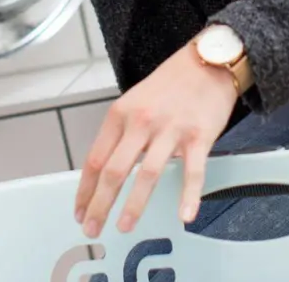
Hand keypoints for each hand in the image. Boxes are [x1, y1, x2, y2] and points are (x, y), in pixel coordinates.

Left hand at [74, 39, 239, 237]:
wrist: (208, 60)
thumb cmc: (171, 83)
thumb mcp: (134, 101)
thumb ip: (121, 133)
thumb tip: (105, 171)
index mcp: (120, 114)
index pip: (95, 159)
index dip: (85, 190)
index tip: (80, 211)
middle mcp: (142, 122)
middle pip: (114, 171)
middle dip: (100, 205)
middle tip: (92, 228)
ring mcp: (171, 129)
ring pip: (147, 174)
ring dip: (134, 206)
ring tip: (124, 227)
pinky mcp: (199, 136)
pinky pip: (192, 171)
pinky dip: (188, 196)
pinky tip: (185, 215)